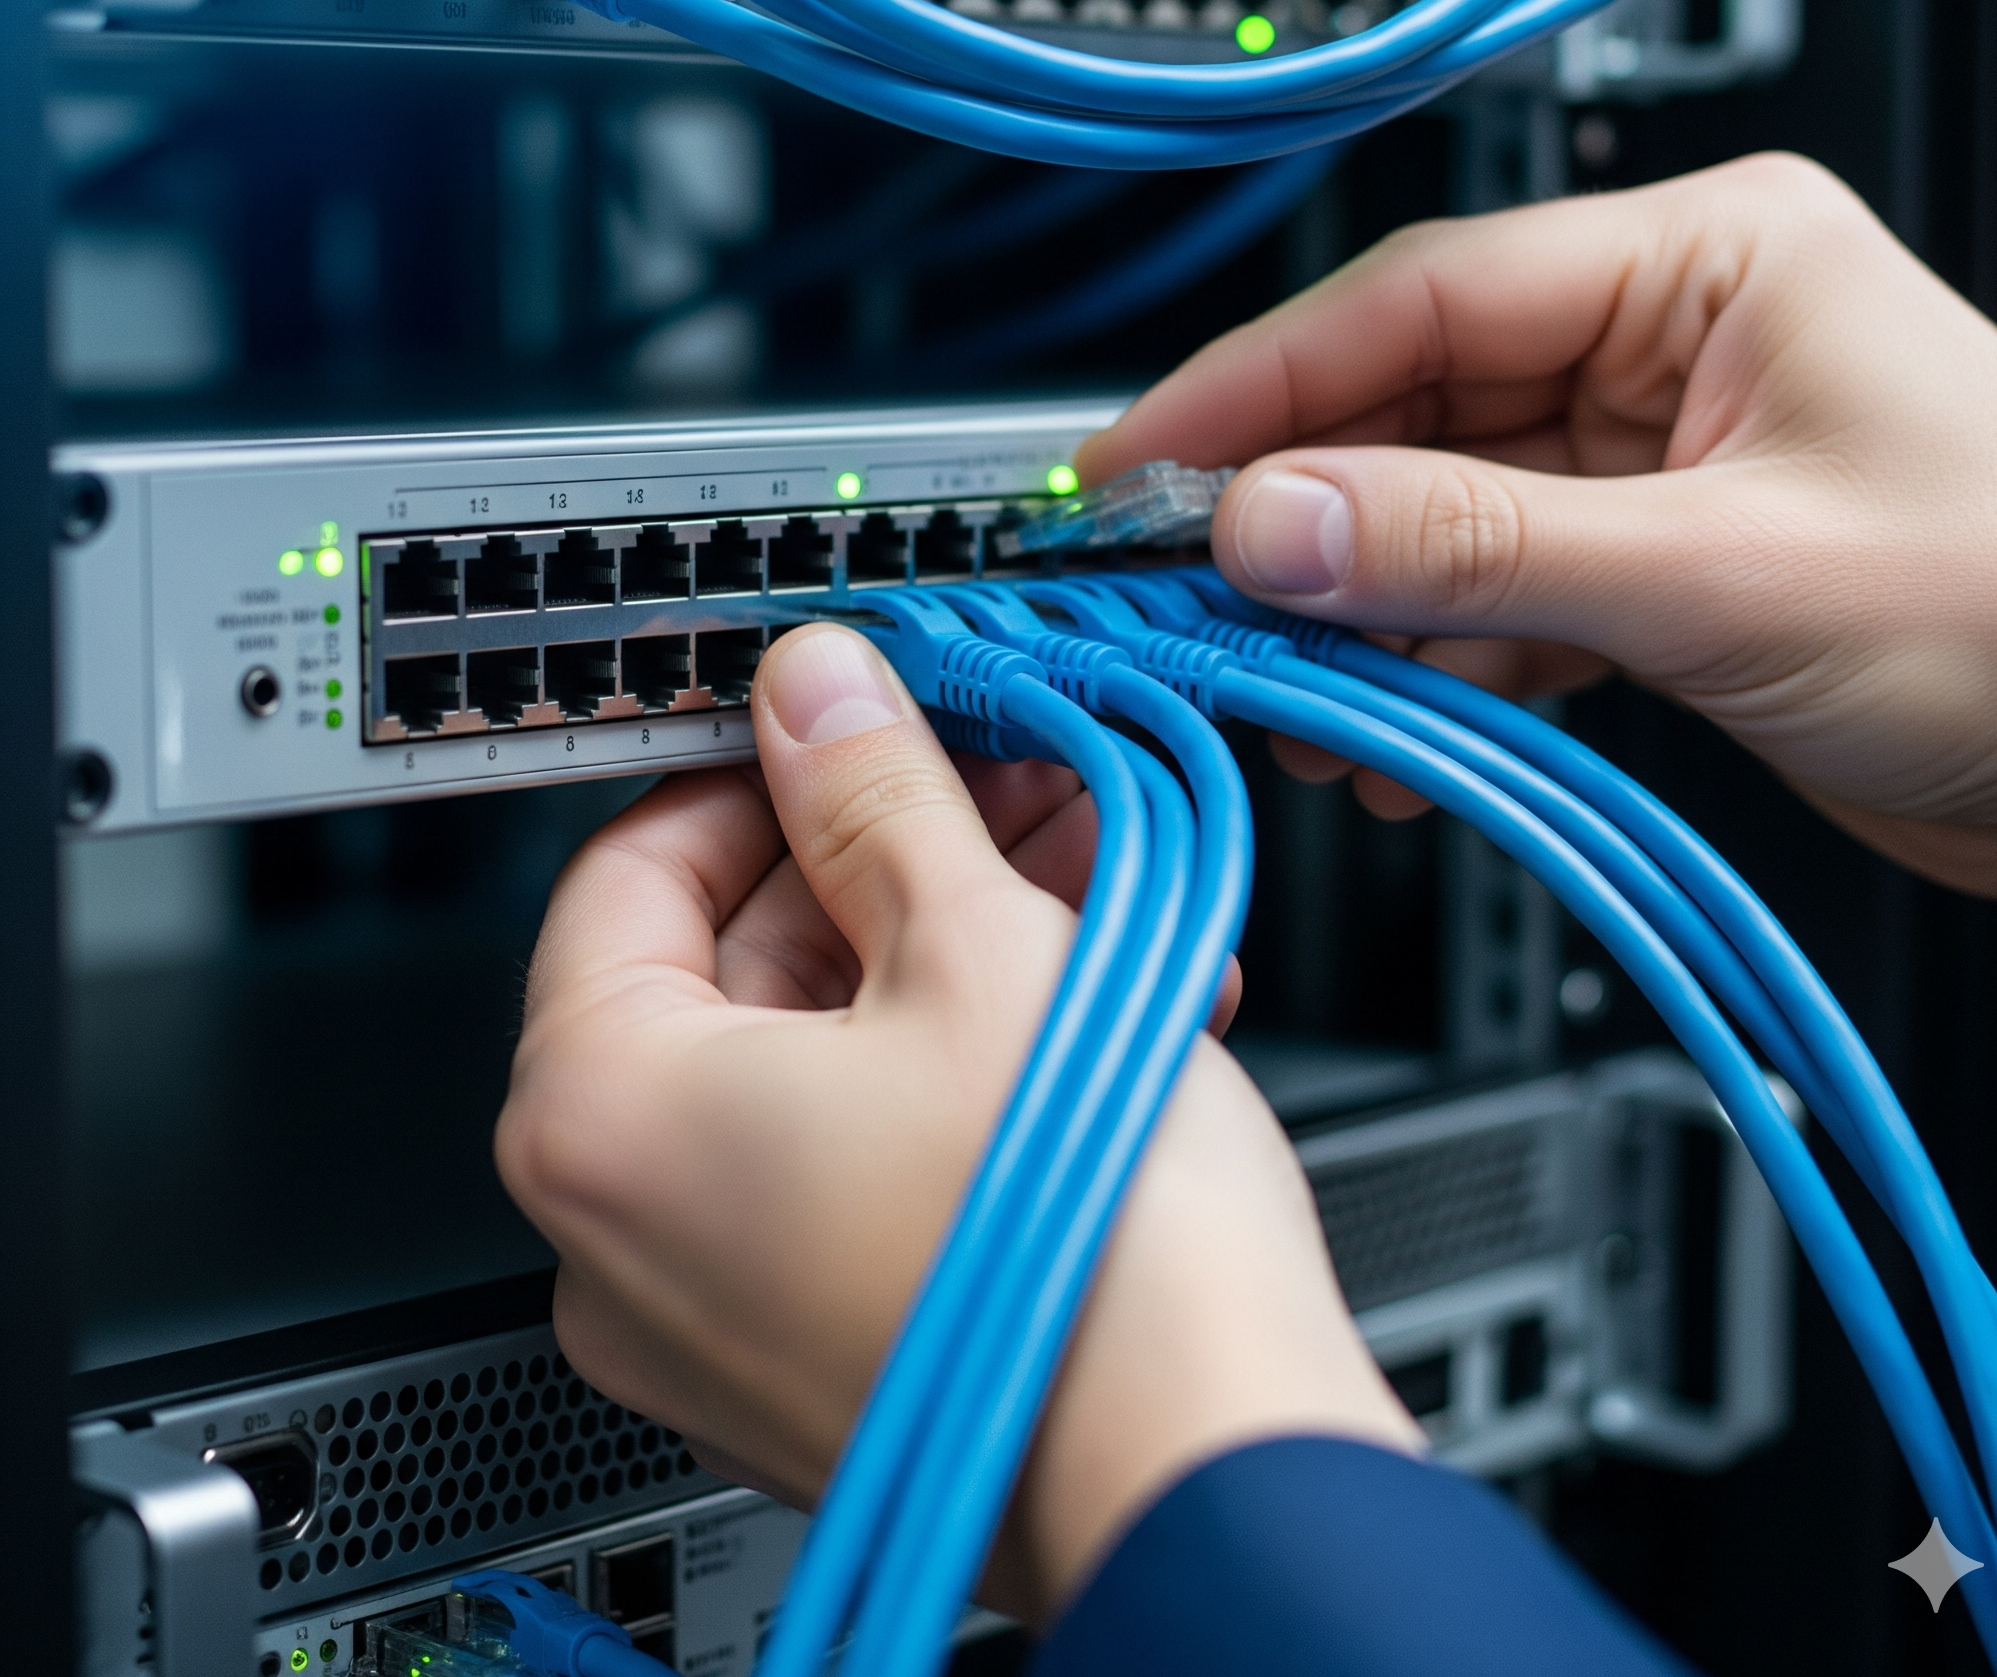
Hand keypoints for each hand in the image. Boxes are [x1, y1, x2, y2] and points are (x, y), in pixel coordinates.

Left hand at [496, 623, 1419, 1624]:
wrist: (1210, 1478)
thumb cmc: (1085, 1256)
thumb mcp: (972, 945)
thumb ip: (871, 793)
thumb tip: (817, 699)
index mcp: (605, 1123)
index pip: (629, 870)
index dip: (760, 772)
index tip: (853, 730)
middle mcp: (626, 1244)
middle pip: (736, 970)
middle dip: (887, 861)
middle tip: (998, 795)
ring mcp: (718, 1320)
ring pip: (816, 1066)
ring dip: (945, 954)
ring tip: (1080, 889)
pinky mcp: (817, 1360)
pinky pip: (855, 1164)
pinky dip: (954, 1073)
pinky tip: (1085, 1007)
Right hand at [1081, 153, 1996, 899]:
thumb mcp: (1718, 574)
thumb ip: (1474, 545)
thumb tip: (1275, 521)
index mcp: (1706, 260)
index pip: (1420, 296)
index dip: (1260, 382)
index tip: (1143, 461)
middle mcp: (1670, 341)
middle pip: (1411, 403)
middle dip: (1298, 510)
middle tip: (1186, 592)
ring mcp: (1657, 458)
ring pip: (1441, 511)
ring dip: (1359, 607)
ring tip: (1290, 687)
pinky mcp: (1655, 566)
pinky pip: (1496, 596)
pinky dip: (1435, 665)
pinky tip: (1391, 729)